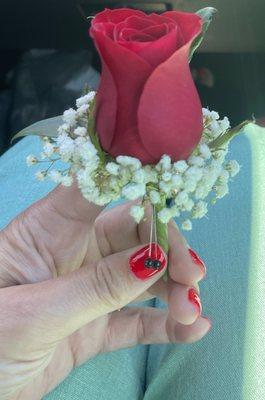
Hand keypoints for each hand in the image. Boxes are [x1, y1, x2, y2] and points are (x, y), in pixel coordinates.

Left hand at [0, 182, 209, 399]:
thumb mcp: (33, 313)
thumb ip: (93, 287)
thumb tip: (151, 259)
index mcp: (47, 231)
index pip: (95, 190)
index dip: (132, 178)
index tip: (172, 183)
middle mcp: (72, 252)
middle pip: (133, 233)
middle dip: (166, 249)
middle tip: (191, 274)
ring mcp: (87, 290)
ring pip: (142, 276)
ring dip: (173, 288)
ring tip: (191, 310)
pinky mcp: (96, 326)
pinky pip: (137, 320)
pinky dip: (165, 324)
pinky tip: (194, 329)